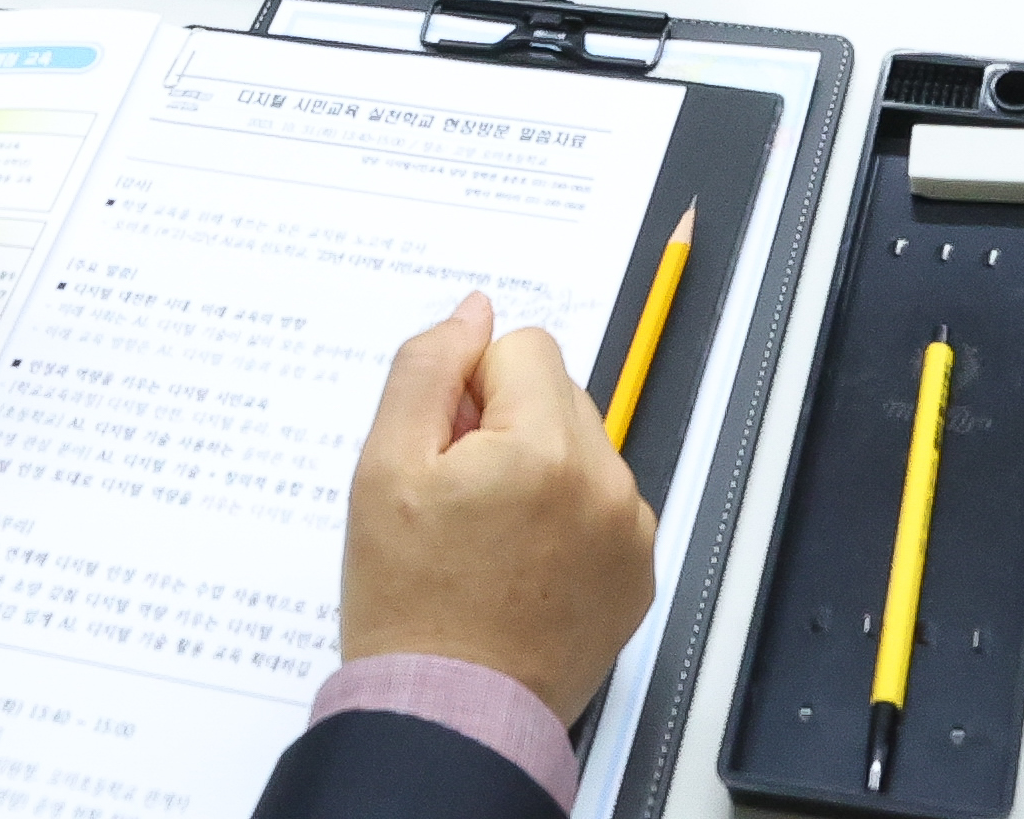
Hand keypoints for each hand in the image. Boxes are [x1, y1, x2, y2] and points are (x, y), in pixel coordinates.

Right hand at [337, 291, 657, 719]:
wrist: (450, 712)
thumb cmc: (408, 601)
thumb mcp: (384, 468)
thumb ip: (427, 370)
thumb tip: (475, 311)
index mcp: (546, 445)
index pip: (522, 348)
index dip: (470, 392)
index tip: (446, 452)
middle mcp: (606, 482)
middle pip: (557, 394)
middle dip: (507, 426)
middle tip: (460, 500)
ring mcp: (630, 532)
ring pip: (582, 447)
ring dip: (540, 470)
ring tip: (490, 540)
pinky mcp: (639, 572)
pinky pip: (604, 506)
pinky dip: (566, 521)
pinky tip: (522, 568)